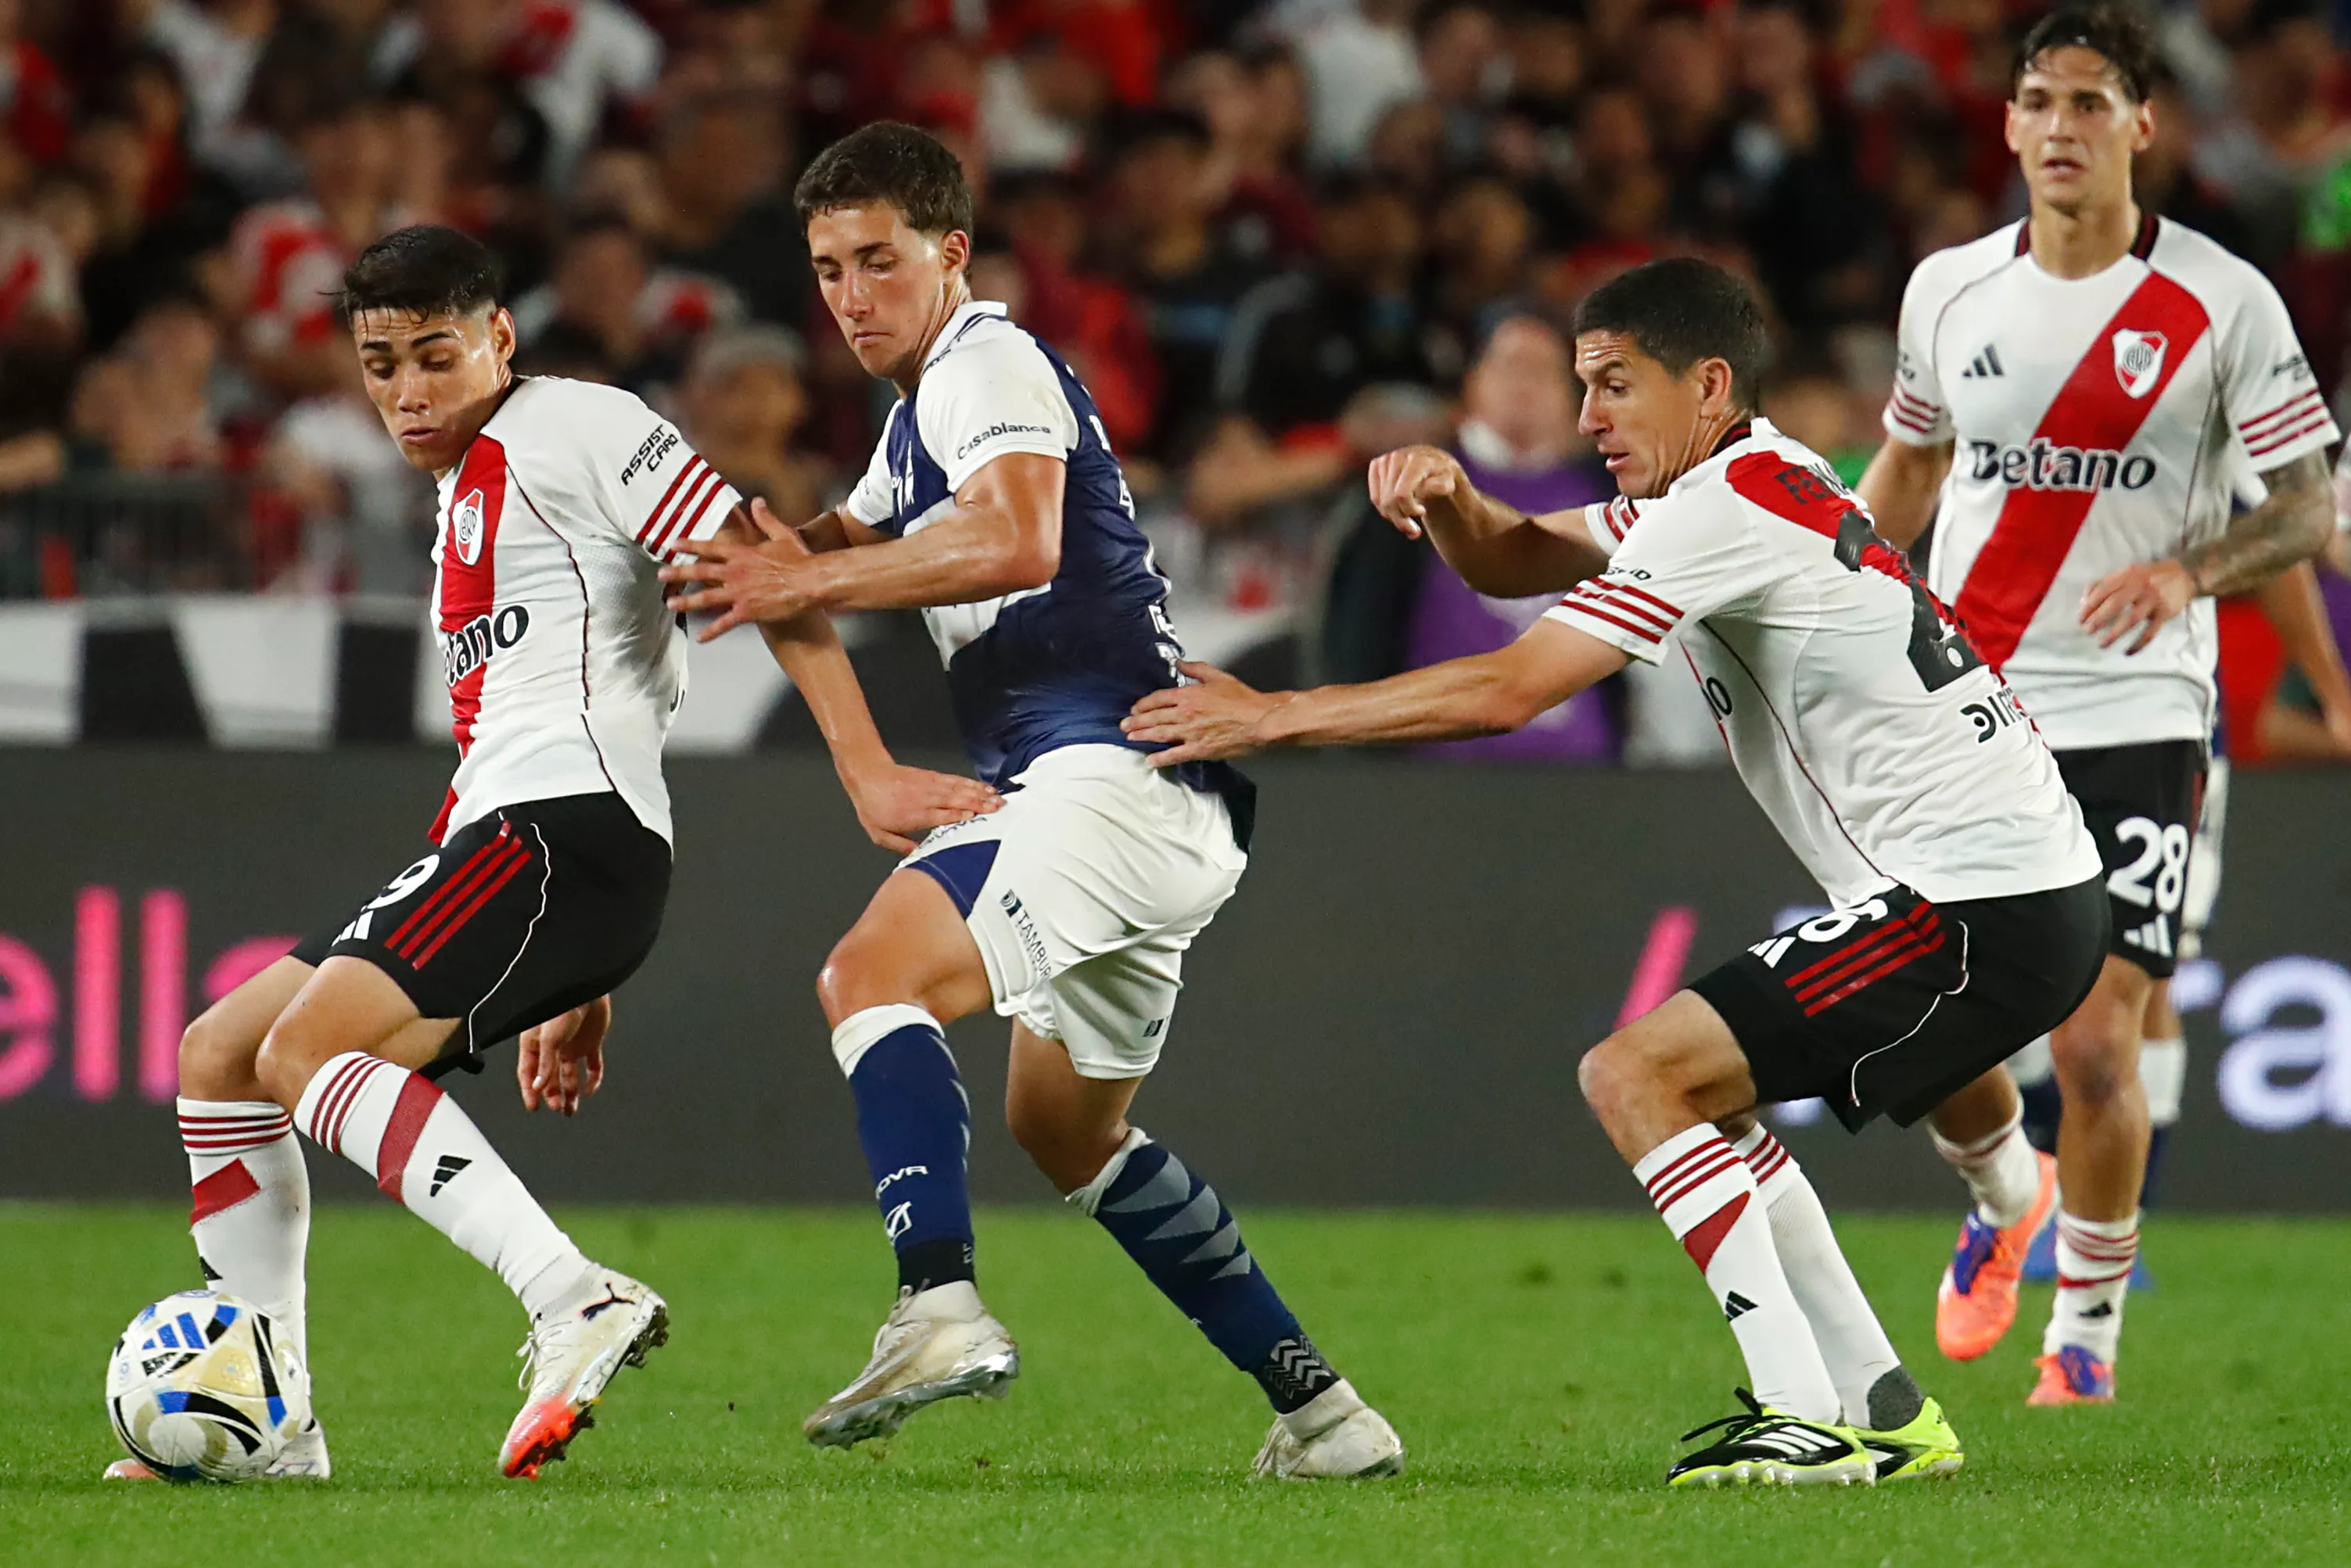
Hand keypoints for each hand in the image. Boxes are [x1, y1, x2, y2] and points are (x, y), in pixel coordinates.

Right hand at [517, 994, 609, 1114]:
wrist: (585, 988)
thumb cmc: (560, 1005)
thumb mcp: (548, 1037)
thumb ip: (544, 1063)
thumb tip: (538, 1086)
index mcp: (535, 1044)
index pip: (529, 1073)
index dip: (530, 1090)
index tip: (533, 1106)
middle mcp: (552, 1048)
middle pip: (550, 1077)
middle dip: (552, 1094)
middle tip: (556, 1108)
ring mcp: (572, 1046)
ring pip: (569, 1075)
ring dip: (570, 1092)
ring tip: (570, 1109)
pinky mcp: (590, 1043)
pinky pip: (592, 1066)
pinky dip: (592, 1080)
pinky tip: (589, 1090)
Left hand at [661, 496, 822, 637]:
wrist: (810, 583)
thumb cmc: (800, 560)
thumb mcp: (783, 534)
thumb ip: (766, 519)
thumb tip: (757, 501)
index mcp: (742, 554)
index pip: (711, 548)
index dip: (691, 545)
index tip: (674, 544)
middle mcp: (736, 573)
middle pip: (701, 572)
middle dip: (679, 573)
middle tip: (661, 574)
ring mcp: (739, 593)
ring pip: (706, 598)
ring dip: (686, 601)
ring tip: (671, 604)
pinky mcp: (748, 611)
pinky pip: (725, 623)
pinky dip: (712, 631)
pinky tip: (701, 638)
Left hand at [846, 763, 1002, 853]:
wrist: (868, 775)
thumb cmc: (873, 805)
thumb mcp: (879, 834)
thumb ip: (902, 846)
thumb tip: (920, 856)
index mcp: (913, 815)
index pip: (940, 815)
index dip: (957, 815)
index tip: (974, 816)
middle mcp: (924, 799)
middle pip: (955, 800)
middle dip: (977, 803)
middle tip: (996, 807)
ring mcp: (929, 786)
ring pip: (958, 789)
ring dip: (979, 793)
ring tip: (996, 797)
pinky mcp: (932, 776)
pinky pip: (955, 780)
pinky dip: (971, 783)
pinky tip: (982, 786)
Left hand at [1121, 661, 1286, 764]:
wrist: (1259, 720)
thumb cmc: (1242, 699)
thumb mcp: (1218, 676)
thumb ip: (1195, 669)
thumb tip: (1178, 663)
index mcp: (1188, 695)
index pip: (1158, 699)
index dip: (1144, 704)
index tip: (1135, 708)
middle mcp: (1185, 713)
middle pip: (1154, 717)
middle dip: (1136, 721)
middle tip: (1124, 725)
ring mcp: (1190, 733)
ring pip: (1159, 734)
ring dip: (1142, 736)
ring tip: (1130, 738)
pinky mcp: (1198, 749)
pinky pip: (1174, 755)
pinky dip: (1160, 758)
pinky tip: (1150, 760)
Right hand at [1365, 445, 1463, 539]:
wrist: (1433, 463)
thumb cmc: (1441, 476)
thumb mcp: (1447, 484)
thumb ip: (1439, 487)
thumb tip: (1420, 490)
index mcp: (1417, 461)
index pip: (1401, 495)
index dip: (1409, 510)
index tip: (1422, 512)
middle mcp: (1398, 457)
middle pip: (1390, 501)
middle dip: (1401, 520)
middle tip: (1414, 529)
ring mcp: (1385, 460)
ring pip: (1381, 502)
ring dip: (1394, 517)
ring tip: (1408, 519)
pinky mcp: (1377, 464)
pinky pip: (1375, 497)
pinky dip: (1385, 509)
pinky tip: (1399, 509)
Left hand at [2080, 558, 2196, 652]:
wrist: (2183, 575)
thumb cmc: (2146, 577)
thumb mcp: (2125, 574)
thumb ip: (2102, 584)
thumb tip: (2082, 603)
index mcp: (2127, 575)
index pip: (2103, 590)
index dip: (2089, 605)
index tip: (2080, 619)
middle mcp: (2140, 585)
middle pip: (2115, 603)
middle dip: (2098, 619)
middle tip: (2087, 631)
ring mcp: (2154, 599)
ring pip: (2131, 618)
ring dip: (2114, 633)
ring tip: (2101, 644)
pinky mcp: (2165, 613)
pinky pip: (2150, 631)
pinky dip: (2138, 644)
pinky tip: (2127, 652)